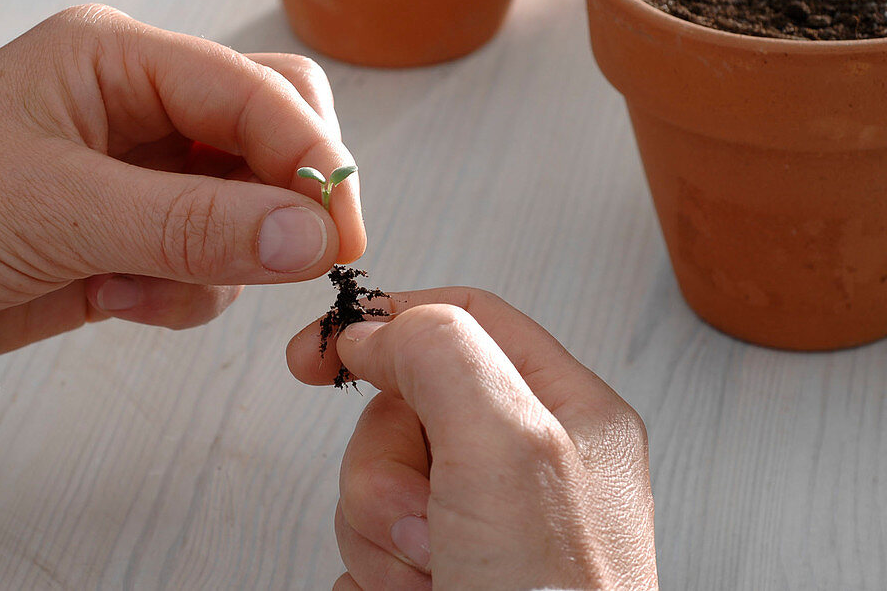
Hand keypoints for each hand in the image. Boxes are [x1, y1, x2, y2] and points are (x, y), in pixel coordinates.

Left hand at [0, 4, 365, 362]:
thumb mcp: (63, 210)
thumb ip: (194, 224)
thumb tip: (313, 239)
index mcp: (122, 59)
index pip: (255, 89)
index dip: (311, 156)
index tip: (341, 233)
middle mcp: (146, 104)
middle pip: (272, 130)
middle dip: (288, 197)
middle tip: (299, 259)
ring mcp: (149, 169)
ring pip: (252, 205)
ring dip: (216, 260)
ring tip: (134, 287)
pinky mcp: (145, 228)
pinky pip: (214, 258)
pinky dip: (183, 292)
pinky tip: (115, 298)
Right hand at [287, 288, 657, 589]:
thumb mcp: (509, 450)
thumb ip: (445, 357)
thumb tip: (381, 327)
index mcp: (567, 412)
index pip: (465, 321)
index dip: (386, 322)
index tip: (318, 353)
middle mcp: (529, 464)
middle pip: (406, 410)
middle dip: (388, 470)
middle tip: (427, 522)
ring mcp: (485, 524)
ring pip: (378, 484)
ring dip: (382, 536)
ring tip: (431, 579)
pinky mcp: (446, 574)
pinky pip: (372, 548)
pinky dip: (378, 578)